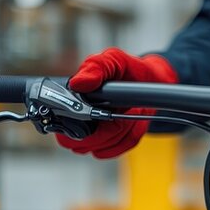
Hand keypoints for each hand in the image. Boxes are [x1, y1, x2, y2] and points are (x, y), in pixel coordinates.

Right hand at [56, 48, 177, 158]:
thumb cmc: (126, 70)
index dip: (82, 123)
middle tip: (122, 112)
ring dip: (121, 130)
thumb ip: (95, 67)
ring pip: (100, 148)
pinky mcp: (111, 143)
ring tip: (129, 111)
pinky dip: (129, 136)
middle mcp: (76, 120)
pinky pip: (117, 149)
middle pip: (79, 143)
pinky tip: (133, 122)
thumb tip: (78, 83)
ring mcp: (93, 134)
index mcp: (70, 100)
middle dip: (106, 130)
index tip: (106, 112)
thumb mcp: (113, 60)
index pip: (60, 125)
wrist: (149, 81)